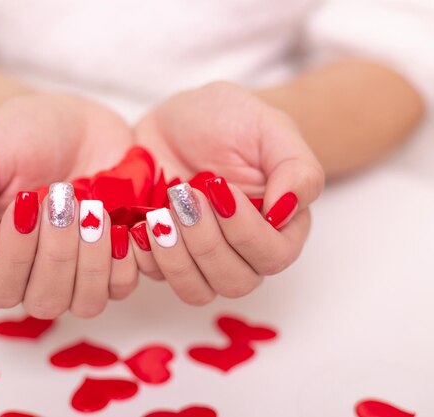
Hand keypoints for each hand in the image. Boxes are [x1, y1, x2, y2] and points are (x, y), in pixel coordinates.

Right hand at [0, 92, 136, 317]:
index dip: (15, 255)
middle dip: (57, 252)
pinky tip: (119, 220)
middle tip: (64, 198)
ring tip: (94, 208)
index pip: (0, 289)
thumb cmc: (21, 136)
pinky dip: (125, 257)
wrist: (73, 121)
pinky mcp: (115, 261)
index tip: (26, 202)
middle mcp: (37, 274)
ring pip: (87, 303)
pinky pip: (123, 285)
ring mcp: (79, 272)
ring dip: (92, 259)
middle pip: (45, 301)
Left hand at [132, 81, 324, 303]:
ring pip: (196, 290)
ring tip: (158, 213)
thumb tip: (286, 212)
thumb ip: (295, 169)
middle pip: (234, 281)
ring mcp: (202, 257)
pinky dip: (146, 255)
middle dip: (206, 243)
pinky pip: (158, 278)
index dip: (245, 233)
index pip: (273, 256)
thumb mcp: (268, 127)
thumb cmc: (228, 119)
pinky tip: (138, 222)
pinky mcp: (167, 255)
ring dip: (175, 257)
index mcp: (278, 225)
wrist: (176, 120)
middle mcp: (243, 251)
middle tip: (183, 197)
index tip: (219, 189)